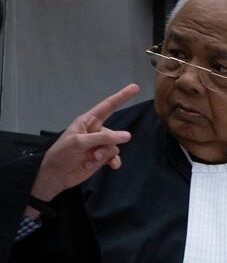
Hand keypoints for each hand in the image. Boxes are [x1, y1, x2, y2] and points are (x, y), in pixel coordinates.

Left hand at [31, 84, 140, 203]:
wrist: (57, 175)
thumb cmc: (62, 154)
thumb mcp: (80, 142)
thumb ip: (103, 138)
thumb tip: (127, 136)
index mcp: (87, 121)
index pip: (108, 106)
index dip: (121, 97)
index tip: (135, 87)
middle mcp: (95, 131)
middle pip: (114, 133)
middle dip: (108, 143)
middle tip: (95, 153)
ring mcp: (99, 145)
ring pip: (114, 146)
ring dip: (105, 155)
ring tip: (93, 160)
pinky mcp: (102, 158)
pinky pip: (115, 156)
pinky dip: (113, 162)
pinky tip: (112, 167)